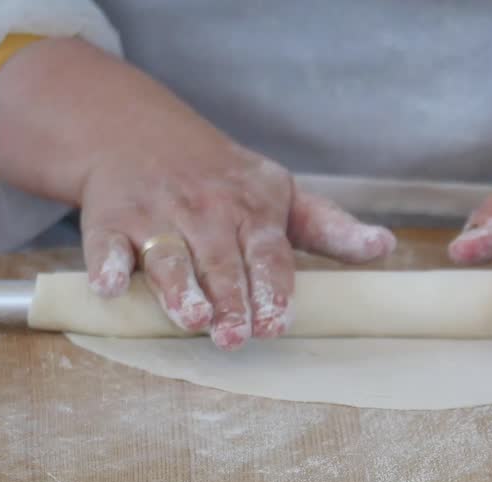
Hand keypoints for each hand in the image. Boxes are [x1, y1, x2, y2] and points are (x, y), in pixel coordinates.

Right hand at [0, 38, 394, 350]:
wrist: (136, 134)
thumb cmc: (223, 180)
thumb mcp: (282, 196)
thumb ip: (331, 229)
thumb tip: (386, 248)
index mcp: (252, 209)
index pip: (268, 253)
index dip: (272, 288)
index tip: (276, 322)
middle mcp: (205, 211)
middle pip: (221, 262)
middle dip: (230, 299)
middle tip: (237, 336)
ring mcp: (156, 215)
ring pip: (169, 257)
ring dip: (179, 289)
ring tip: (192, 319)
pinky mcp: (109, 220)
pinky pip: (106, 246)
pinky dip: (108, 265)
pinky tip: (111, 286)